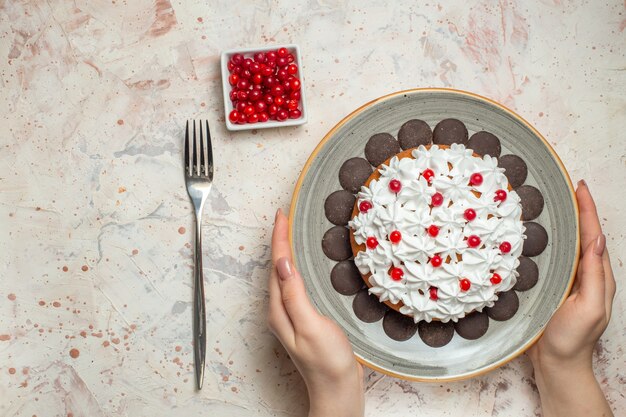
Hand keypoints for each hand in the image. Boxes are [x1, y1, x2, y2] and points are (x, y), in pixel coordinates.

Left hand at [268, 209, 363, 416]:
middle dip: (280, 240)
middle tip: (286, 216)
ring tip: (291, 231)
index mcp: (280, 309)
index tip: (282, 215)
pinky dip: (298, 267)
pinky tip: (304, 263)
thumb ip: (295, 295)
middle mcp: (281, 310)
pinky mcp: (304, 317)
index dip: (279, 238)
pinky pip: (296, 284)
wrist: (338, 388)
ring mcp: (292, 314)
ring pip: (285, 274)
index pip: (277, 265)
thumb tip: (283, 263)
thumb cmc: (327, 362)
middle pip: (277, 267)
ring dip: (287, 251)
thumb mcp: (311, 326)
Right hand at [528, 180, 615, 416]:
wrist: (556, 364)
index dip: (587, 210)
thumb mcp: (589, 307)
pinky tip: (537, 236)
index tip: (578, 186)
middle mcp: (584, 274)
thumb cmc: (572, 339)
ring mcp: (568, 280)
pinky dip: (549, 241)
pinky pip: (554, 258)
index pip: (593, 235)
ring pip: (567, 245)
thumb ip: (595, 275)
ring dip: (562, 223)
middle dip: (576, 210)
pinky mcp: (552, 287)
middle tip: (564, 188)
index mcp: (596, 276)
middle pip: (582, 235)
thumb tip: (598, 240)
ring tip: (551, 204)